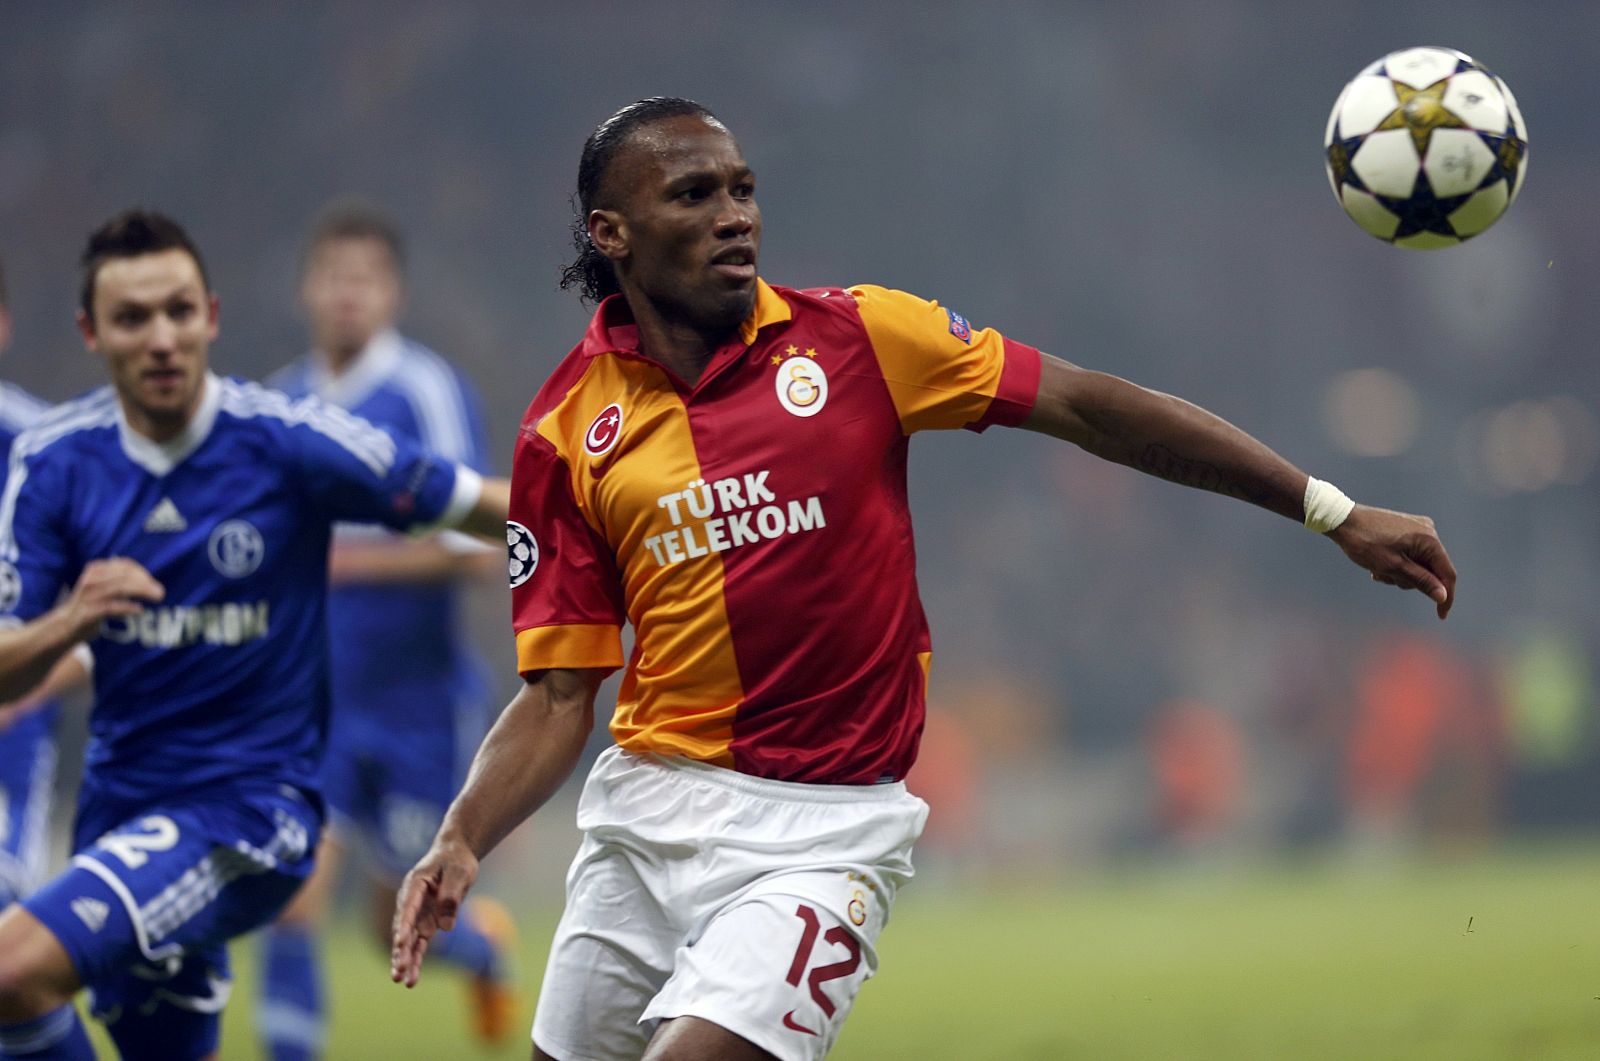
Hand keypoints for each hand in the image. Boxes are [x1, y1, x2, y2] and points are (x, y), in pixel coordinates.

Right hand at [64, 558, 164, 640]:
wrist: (64, 627)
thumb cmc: (90, 606)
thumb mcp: (103, 588)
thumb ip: (120, 581)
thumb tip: (149, 581)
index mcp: (95, 570)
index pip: (124, 566)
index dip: (142, 572)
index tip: (153, 583)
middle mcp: (91, 580)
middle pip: (124, 576)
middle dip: (145, 583)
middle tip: (160, 592)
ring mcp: (88, 597)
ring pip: (120, 589)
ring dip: (142, 591)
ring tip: (157, 597)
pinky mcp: (88, 613)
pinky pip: (111, 608)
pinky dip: (128, 608)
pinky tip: (140, 610)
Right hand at [391, 832, 479, 987]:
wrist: (455, 855)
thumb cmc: (456, 861)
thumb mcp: (459, 873)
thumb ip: (451, 897)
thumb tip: (446, 928)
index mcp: (415, 884)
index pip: (408, 907)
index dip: (404, 925)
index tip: (400, 942)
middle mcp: (411, 902)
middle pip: (404, 929)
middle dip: (401, 952)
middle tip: (399, 972)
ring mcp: (417, 915)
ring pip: (409, 941)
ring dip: (406, 961)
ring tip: (402, 981)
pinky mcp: (425, 923)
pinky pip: (419, 945)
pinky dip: (416, 960)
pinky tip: (412, 979)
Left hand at [1328, 504, 1456, 618]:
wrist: (1342, 520)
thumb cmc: (1366, 543)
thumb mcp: (1393, 567)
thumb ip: (1421, 581)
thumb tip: (1443, 596)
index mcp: (1430, 540)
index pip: (1447, 574)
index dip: (1445, 597)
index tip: (1440, 616)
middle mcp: (1429, 532)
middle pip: (1431, 570)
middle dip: (1409, 580)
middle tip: (1384, 577)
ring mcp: (1418, 528)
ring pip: (1418, 564)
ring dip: (1399, 573)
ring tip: (1376, 570)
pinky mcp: (1407, 528)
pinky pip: (1410, 554)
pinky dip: (1396, 564)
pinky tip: (1376, 564)